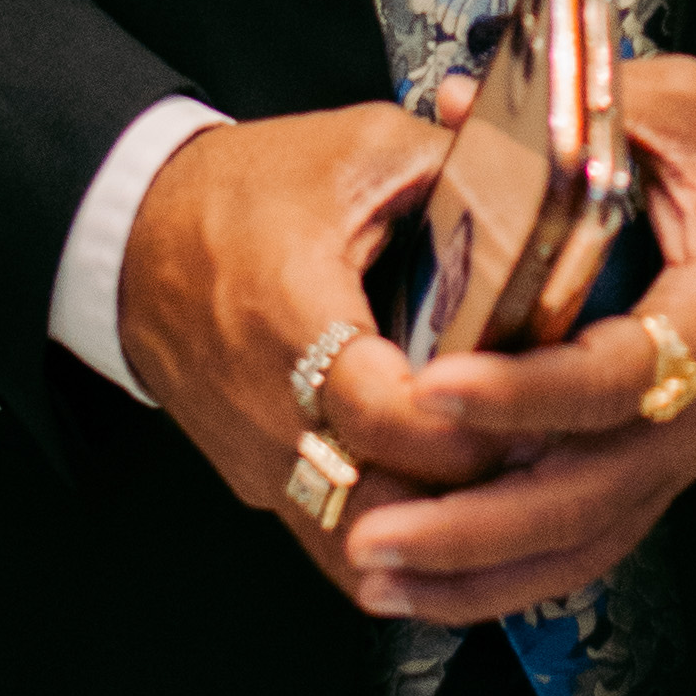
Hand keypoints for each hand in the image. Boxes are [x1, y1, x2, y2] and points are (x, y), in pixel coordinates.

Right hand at [112, 96, 498, 600]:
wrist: (132, 235)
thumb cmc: (241, 191)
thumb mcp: (359, 149)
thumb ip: (462, 172)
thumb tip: (563, 188)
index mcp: (291, 317)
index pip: (387, 415)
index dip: (470, 425)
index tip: (534, 405)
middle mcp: (268, 411)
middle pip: (385, 507)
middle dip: (473, 496)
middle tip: (546, 460)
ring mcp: (259, 462)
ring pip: (363, 547)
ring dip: (440, 530)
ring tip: (511, 492)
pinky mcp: (261, 486)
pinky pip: (338, 540)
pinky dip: (401, 537)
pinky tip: (458, 512)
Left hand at [341, 52, 695, 629]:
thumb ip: (588, 107)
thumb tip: (456, 103)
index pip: (608, 378)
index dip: (519, 391)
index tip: (431, 386)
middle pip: (584, 495)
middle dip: (472, 525)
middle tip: (374, 532)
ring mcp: (678, 456)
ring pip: (579, 541)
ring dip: (476, 573)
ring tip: (378, 575)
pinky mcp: (657, 472)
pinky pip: (584, 545)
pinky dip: (507, 578)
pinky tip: (433, 589)